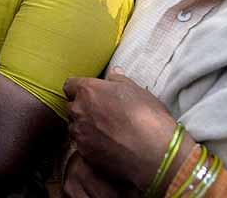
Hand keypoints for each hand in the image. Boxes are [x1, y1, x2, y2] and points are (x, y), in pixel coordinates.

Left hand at [64, 70, 189, 191]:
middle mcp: (79, 110)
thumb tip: (114, 72)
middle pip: (72, 107)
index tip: (91, 94)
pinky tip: (108, 147)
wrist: (157, 154)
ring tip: (107, 133)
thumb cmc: (149, 118)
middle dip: (83, 109)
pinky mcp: (85, 153)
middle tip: (103, 114)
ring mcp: (80, 133)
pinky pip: (82, 146)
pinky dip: (91, 145)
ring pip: (76, 127)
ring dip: (86, 128)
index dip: (79, 89)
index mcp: (88, 91)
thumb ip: (119, 80)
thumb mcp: (138, 91)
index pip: (70, 85)